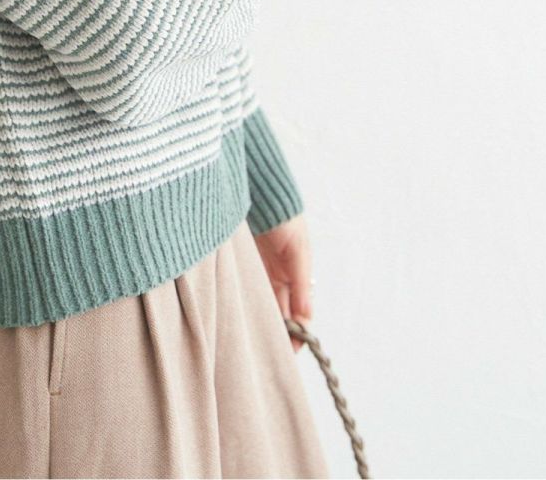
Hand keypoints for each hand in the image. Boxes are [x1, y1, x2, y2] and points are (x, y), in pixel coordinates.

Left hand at [251, 214, 313, 353]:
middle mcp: (278, 273)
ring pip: (261, 302)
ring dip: (260, 319)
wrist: (260, 189)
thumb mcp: (297, 249)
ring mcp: (259, 268)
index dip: (296, 331)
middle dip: (278, 330)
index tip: (291, 352)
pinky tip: (239, 319)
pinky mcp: (241, 262)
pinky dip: (244, 303)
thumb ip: (300, 282)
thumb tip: (306, 316)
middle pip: (279, 310)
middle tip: (270, 356)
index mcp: (296, 272)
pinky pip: (244, 288)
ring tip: (254, 345)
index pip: (298, 310)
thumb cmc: (283, 215)